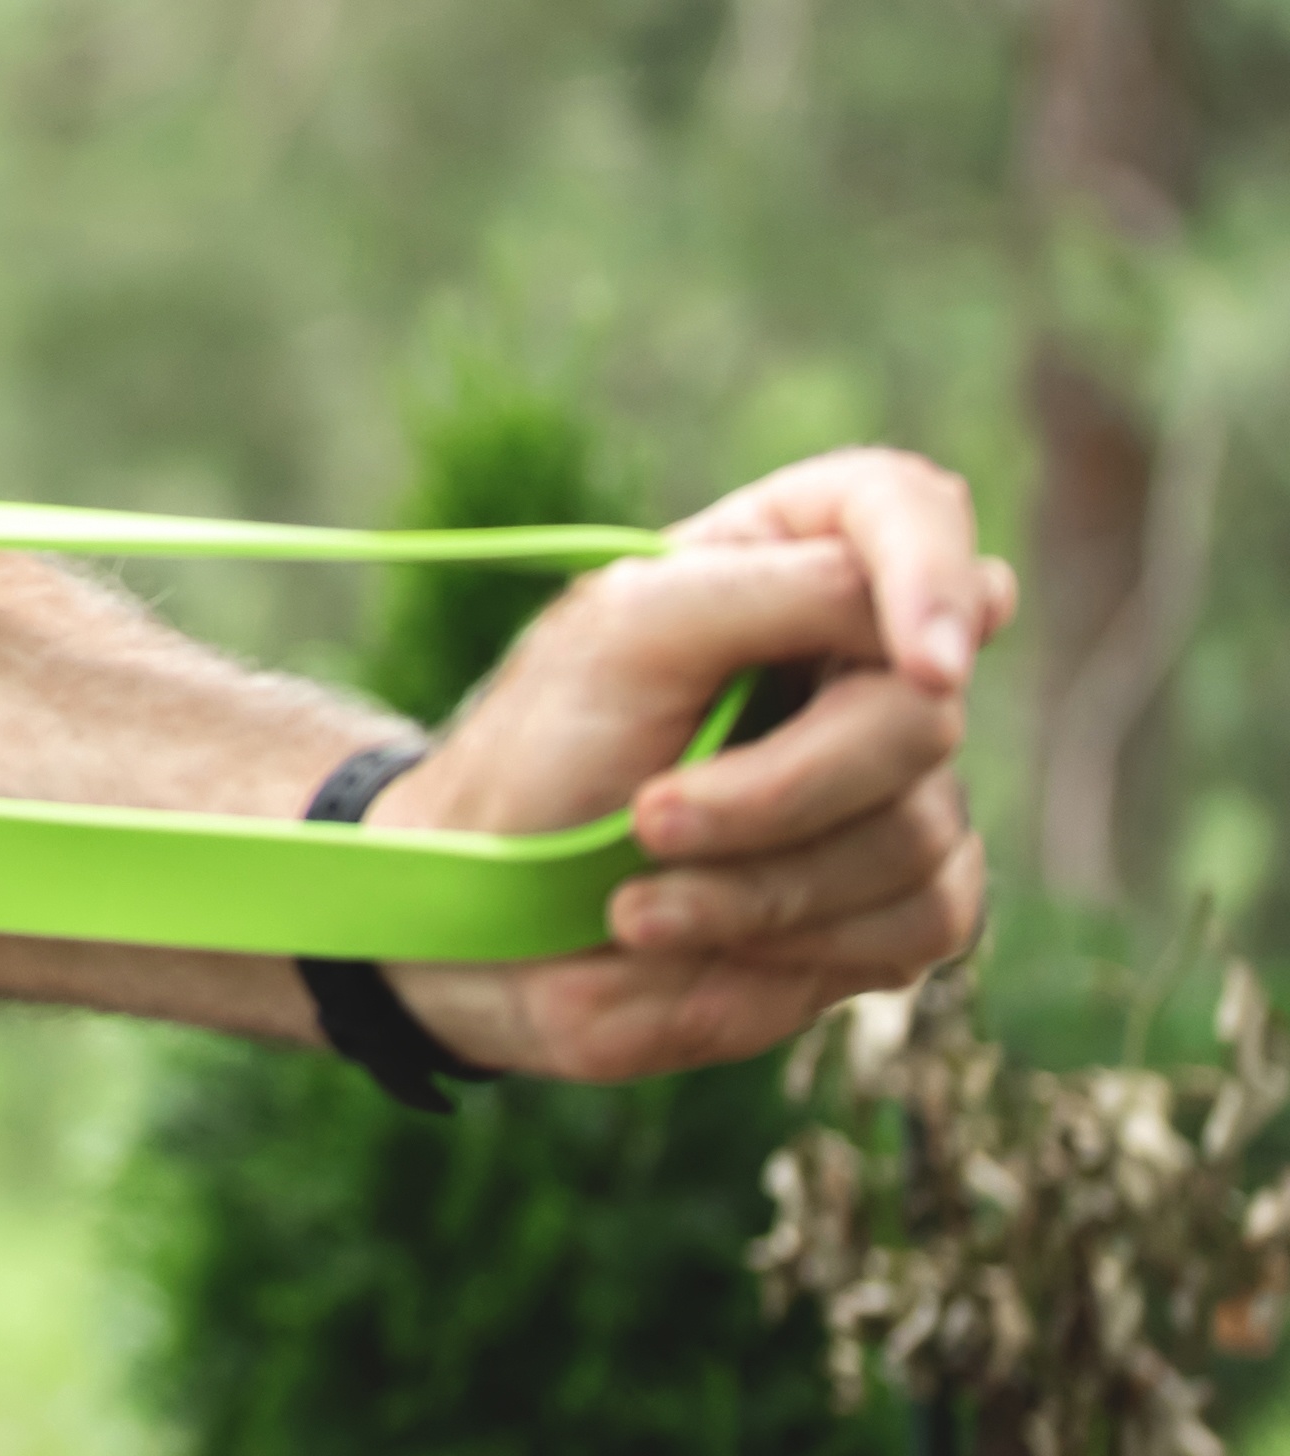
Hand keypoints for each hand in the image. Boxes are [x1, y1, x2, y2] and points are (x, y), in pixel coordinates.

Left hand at [379, 446, 1007, 1083]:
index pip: (910, 511)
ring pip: (920, 832)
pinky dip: (792, 944)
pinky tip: (690, 941)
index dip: (933, 577)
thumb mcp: (622, 639)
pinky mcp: (899, 899)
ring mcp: (894, 786)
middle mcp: (860, 666)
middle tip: (648, 822)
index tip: (925, 667)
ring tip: (636, 904)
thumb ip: (775, 589)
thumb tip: (970, 599)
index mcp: (787, 562)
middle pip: (923, 712)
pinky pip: (921, 921)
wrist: (485, 929)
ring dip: (760, 885)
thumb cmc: (540, 758)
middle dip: (779, 789)